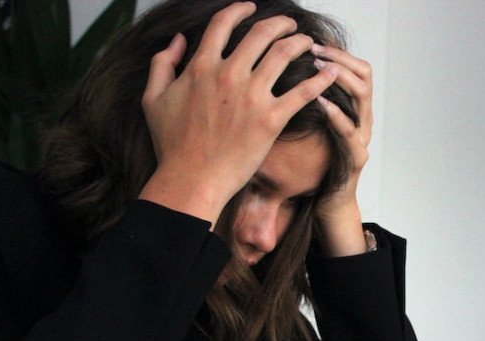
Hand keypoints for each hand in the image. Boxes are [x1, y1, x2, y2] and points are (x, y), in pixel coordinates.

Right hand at [138, 2, 338, 225]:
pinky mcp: (271, 120)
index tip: (251, 7)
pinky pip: (302, 93)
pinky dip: (320, 79)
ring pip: (283, 54)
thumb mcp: (153, 99)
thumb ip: (162, 64)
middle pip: (261, 33)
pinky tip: (331, 72)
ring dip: (300, 43)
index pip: (223, 24)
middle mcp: (228, 74)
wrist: (192, 179)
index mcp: (201, 66)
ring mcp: (251, 96)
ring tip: (309, 42)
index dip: (239, 10)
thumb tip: (177, 40)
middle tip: (290, 25)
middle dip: (280, 24)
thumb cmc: (172, 145)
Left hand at [310, 43, 373, 255]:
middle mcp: (363, 119)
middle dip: (339, 58)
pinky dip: (336, 114)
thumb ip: (304, 101)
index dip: (337, 51)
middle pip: (364, 75)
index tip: (313, 40)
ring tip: (317, 69)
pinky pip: (350, 131)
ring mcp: (362, 138)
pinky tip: (319, 102)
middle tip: (314, 49)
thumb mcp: (309, 126)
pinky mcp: (356, 158)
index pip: (355, 67)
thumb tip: (280, 72)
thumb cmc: (315, 165)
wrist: (328, 204)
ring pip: (363, 97)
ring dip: (340, 78)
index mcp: (352, 109)